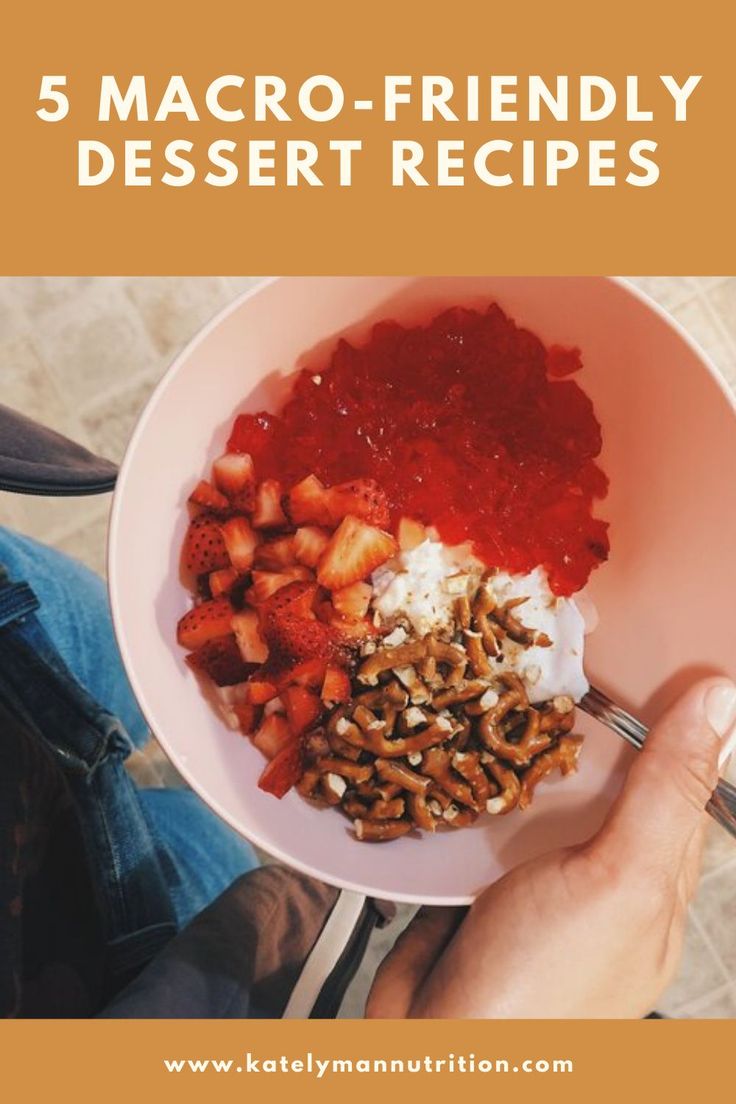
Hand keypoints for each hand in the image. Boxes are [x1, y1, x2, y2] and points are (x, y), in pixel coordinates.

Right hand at [366, 678, 735, 1017]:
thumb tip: (723, 698)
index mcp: (653, 883)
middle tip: (560, 641)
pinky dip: (470, 774)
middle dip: (584, 721)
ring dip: (518, 741)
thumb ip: (664, 792)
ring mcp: (530, 878)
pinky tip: (455, 730)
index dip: (672, 717)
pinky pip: (480, 811)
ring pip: (536, 792)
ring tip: (503, 665)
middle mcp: (596, 877)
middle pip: (600, 782)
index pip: (676, 784)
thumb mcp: (622, 878)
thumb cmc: (545, 981)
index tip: (648, 645)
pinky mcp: (471, 877)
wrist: (438, 1053)